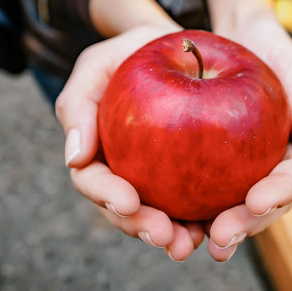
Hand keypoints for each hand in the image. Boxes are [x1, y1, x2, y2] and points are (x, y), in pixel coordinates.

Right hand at [55, 24, 205, 261]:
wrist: (183, 49)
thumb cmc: (136, 52)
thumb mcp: (100, 63)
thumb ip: (77, 103)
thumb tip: (73, 158)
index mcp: (100, 150)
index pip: (94, 179)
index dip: (107, 195)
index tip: (128, 201)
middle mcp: (129, 170)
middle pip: (129, 210)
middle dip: (143, 227)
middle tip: (164, 235)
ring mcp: (161, 177)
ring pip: (164, 215)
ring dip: (175, 234)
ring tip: (190, 241)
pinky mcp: (194, 174)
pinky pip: (199, 201)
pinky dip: (207, 217)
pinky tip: (218, 223)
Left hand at [207, 7, 291, 260]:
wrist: (233, 36)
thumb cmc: (268, 48)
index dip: (278, 194)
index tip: (256, 202)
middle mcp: (266, 164)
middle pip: (262, 205)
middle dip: (245, 224)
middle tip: (222, 238)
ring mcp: (238, 167)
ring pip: (231, 206)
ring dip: (216, 228)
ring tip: (196, 243)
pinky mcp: (209, 162)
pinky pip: (201, 188)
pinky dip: (190, 208)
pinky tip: (173, 220)